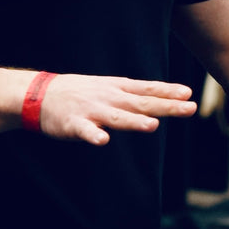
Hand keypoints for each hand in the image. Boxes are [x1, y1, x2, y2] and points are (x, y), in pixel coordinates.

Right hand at [38, 75, 196, 145]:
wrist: (39, 94)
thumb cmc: (78, 92)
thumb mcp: (107, 87)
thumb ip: (131, 95)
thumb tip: (159, 100)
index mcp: (116, 89)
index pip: (147, 89)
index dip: (168, 92)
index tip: (189, 94)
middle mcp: (108, 98)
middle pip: (141, 103)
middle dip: (166, 106)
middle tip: (189, 108)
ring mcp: (91, 110)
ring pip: (116, 117)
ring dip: (134, 121)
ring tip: (153, 125)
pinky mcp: (73, 124)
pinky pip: (85, 131)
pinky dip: (93, 135)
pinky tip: (103, 141)